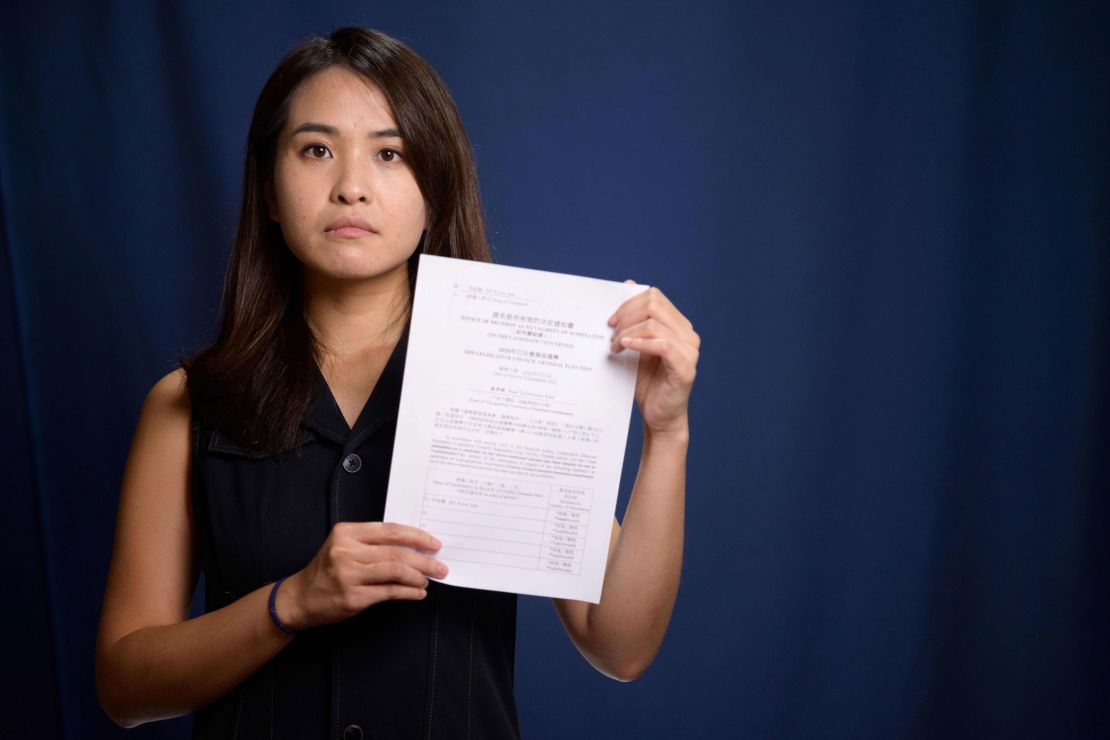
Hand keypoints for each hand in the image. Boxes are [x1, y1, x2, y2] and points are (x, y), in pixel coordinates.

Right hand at [276, 522, 447, 630]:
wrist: (301, 597)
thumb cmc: (328, 570)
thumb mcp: (344, 546)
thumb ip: (373, 543)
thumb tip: (414, 546)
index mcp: (346, 533)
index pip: (390, 530)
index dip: (416, 536)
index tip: (434, 542)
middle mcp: (346, 551)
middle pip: (396, 551)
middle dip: (424, 559)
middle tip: (440, 565)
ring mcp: (349, 575)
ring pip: (395, 571)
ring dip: (418, 576)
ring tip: (429, 579)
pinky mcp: (353, 597)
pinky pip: (389, 592)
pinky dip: (408, 592)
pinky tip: (418, 593)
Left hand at [609, 283, 699, 436]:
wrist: (659, 417)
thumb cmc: (647, 383)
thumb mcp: (636, 346)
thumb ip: (634, 319)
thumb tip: (627, 283)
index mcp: (678, 325)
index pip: (654, 296)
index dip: (629, 303)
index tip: (611, 320)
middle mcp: (688, 334)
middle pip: (654, 304)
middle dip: (626, 315)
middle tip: (611, 333)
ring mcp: (690, 350)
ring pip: (655, 324)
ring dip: (628, 332)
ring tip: (615, 347)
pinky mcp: (685, 368)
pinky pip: (662, 345)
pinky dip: (640, 343)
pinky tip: (625, 347)